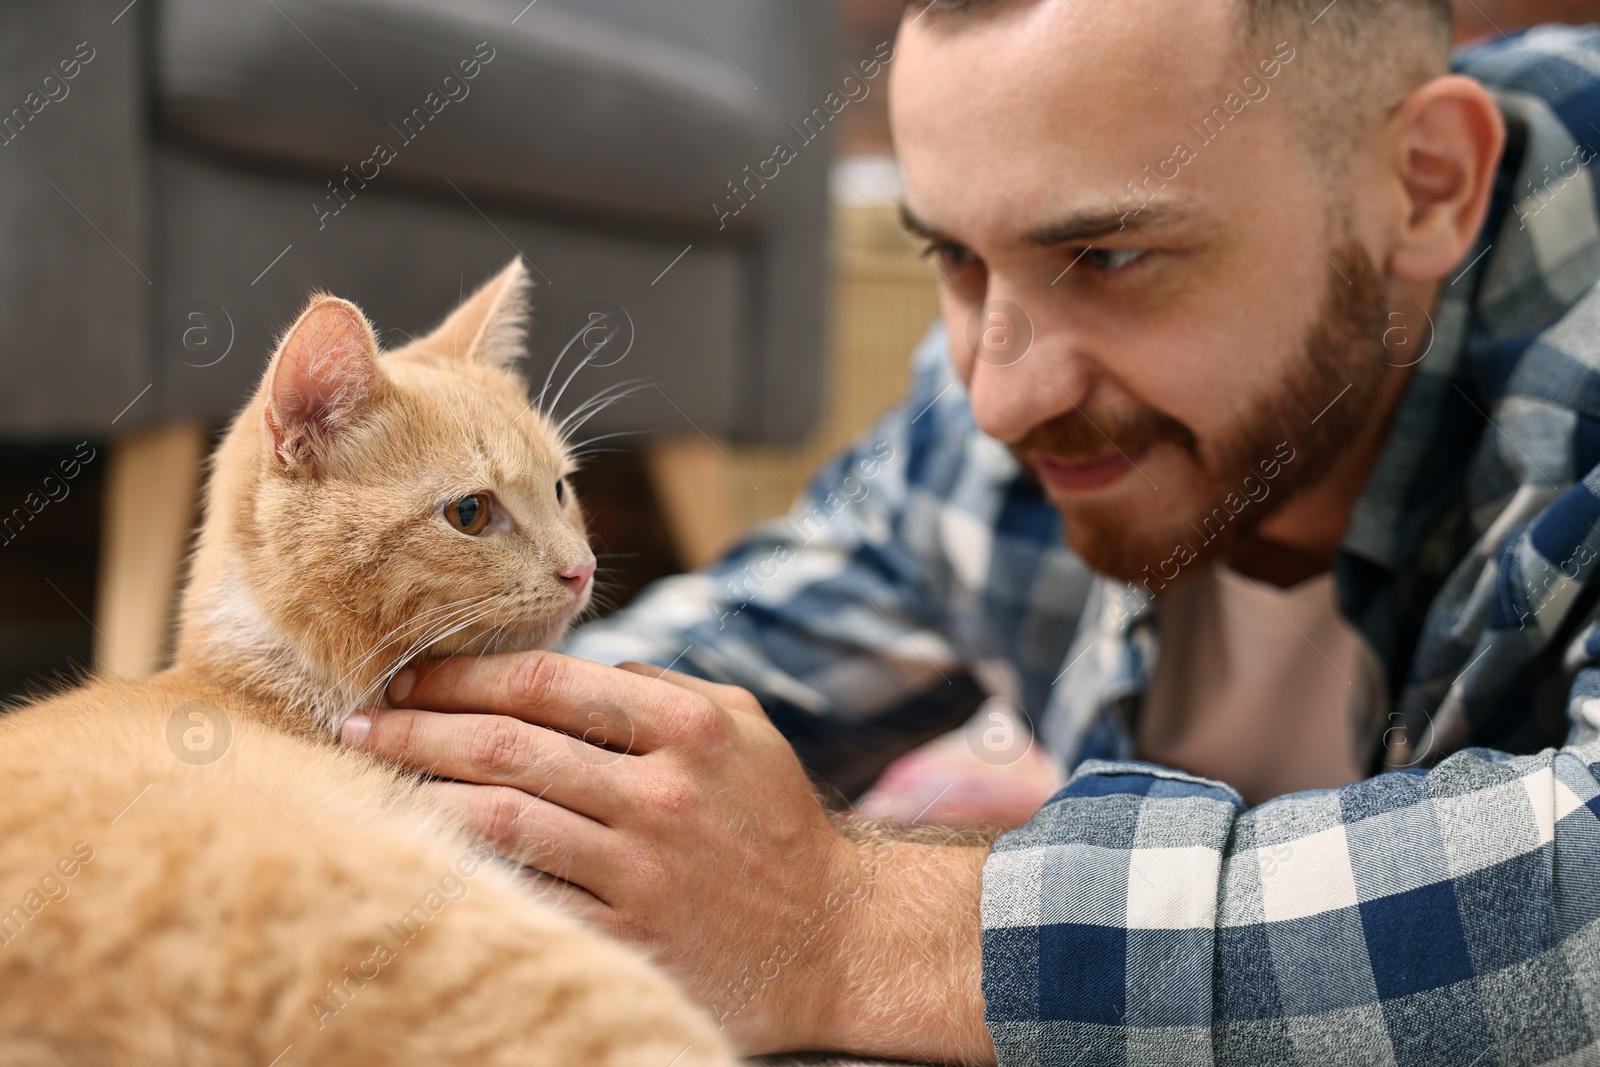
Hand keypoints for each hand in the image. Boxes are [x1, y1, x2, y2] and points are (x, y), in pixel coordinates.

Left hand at [342, 651, 995, 1061]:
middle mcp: (661, 792)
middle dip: (416, 728)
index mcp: (687, 726)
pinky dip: (463, 872)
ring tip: (366, 779)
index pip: (545, 683)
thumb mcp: (744, 726)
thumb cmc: (776, 820)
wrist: (835, 938)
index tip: (409, 674)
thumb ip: (662, 686)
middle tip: (356, 723)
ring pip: (500, 820)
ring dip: (419, 794)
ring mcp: (643, 870)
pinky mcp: (631, 938)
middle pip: (506, 746)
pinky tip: (417, 854)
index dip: (462, 674)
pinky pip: (526, 896)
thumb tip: (576, 669)